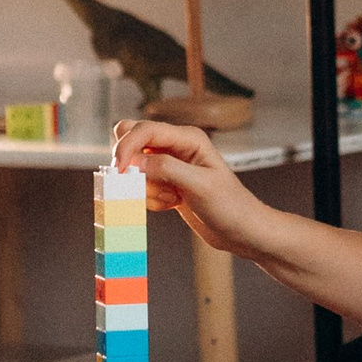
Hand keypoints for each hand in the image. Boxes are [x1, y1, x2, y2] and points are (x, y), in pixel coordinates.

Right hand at [113, 120, 264, 259]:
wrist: (242, 231)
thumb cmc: (230, 206)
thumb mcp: (200, 186)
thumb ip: (166, 169)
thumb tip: (134, 162)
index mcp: (188, 138)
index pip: (145, 130)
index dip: (127, 146)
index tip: (119, 170)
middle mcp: (176, 147)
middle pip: (133, 139)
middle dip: (128, 163)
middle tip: (136, 183)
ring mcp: (170, 166)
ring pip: (134, 167)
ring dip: (146, 188)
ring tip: (173, 198)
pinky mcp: (166, 184)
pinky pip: (141, 186)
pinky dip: (150, 199)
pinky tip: (173, 205)